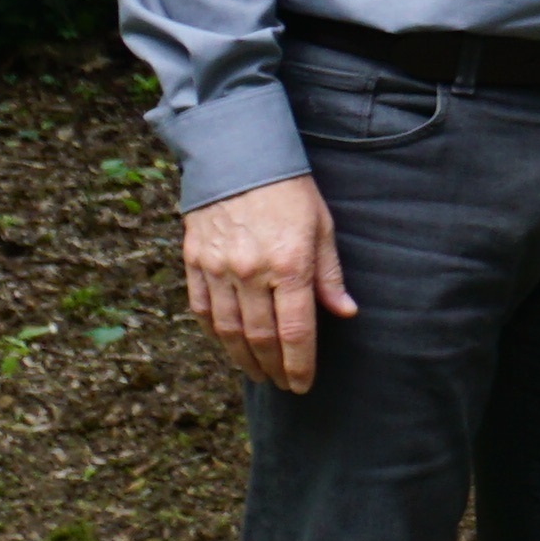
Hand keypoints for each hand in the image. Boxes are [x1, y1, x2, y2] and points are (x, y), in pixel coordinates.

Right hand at [184, 174, 351, 395]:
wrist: (238, 156)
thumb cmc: (289, 190)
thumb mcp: (322, 227)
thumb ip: (330, 275)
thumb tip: (345, 313)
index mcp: (289, 264)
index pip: (295, 330)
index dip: (299, 364)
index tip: (302, 385)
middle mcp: (250, 272)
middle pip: (261, 337)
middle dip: (274, 368)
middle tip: (283, 384)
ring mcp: (217, 268)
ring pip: (228, 330)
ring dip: (243, 358)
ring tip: (257, 374)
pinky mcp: (194, 262)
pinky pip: (201, 309)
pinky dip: (214, 334)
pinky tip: (227, 346)